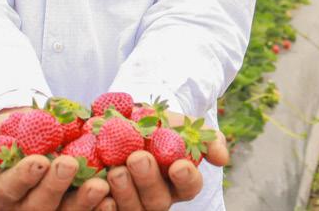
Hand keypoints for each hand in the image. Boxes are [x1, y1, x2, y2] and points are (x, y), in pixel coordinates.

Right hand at [0, 108, 109, 210]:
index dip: (23, 178)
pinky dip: (102, 207)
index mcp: (3, 191)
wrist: (44, 131)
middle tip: (68, 165)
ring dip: (83, 203)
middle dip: (54, 188)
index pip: (10, 189)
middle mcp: (27, 207)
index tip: (38, 161)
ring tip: (100, 185)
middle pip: (39, 207)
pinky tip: (114, 195)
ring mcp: (55, 209)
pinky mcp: (77, 206)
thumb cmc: (15, 131)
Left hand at [98, 110, 228, 210]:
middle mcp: (157, 197)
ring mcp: (131, 203)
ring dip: (124, 193)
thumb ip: (206, 138)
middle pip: (158, 202)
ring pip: (131, 210)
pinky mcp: (105, 204)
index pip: (190, 186)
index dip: (186, 178)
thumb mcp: (183, 123)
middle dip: (147, 181)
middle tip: (138, 159)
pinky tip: (96, 188)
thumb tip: (222, 159)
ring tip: (116, 170)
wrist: (124, 117)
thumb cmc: (159, 123)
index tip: (178, 164)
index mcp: (180, 180)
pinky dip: (98, 203)